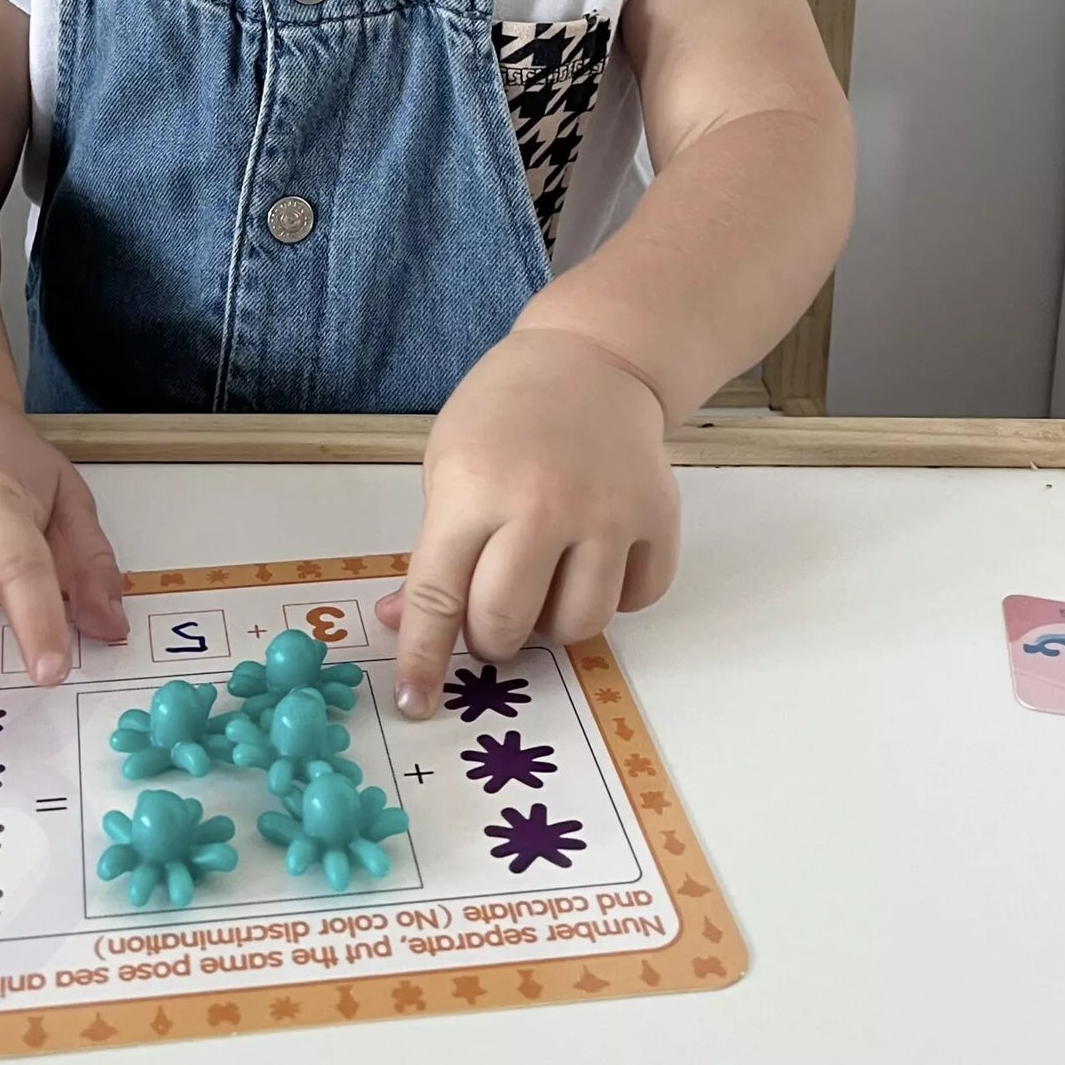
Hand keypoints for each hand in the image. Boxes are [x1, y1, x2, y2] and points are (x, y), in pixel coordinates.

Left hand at [376, 327, 680, 717]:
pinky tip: (594, 556)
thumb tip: (406, 626)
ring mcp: (608, 512)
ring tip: (545, 579)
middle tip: (492, 609)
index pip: (439, 596)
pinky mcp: (658, 517)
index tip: (417, 704)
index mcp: (475, 488)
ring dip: (553, 623)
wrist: (592, 359)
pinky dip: (612, 596)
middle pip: (508, 624)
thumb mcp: (446, 463)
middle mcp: (544, 505)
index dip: (424, 659)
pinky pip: (635, 601)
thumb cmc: (504, 411)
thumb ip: (431, 548)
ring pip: (578, 627)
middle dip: (492, 636)